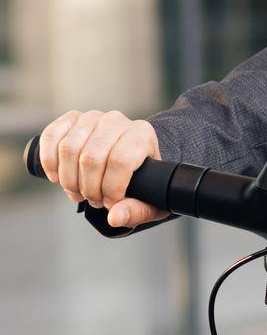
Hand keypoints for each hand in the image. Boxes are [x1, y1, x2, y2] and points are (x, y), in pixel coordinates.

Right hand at [37, 109, 168, 228]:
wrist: (131, 159)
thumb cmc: (143, 180)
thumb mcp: (150, 200)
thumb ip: (136, 211)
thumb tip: (114, 217)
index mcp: (141, 136)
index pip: (120, 161)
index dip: (111, 189)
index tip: (110, 203)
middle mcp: (117, 121)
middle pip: (91, 157)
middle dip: (87, 188)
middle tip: (92, 200)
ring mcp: (93, 117)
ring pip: (69, 148)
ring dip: (68, 179)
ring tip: (77, 192)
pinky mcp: (72, 119)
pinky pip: (51, 136)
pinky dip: (48, 161)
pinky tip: (56, 177)